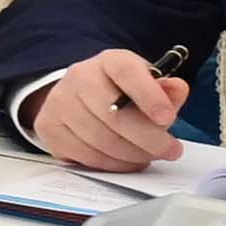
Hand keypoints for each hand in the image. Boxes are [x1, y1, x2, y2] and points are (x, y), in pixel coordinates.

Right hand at [28, 50, 193, 170]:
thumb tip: (177, 89)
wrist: (82, 99)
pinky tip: (126, 161)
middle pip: (113, 114)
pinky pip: (85, 155)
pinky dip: (112, 164)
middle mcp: (79, 77)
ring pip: (100, 139)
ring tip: (148, 156)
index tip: (167, 118)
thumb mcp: (149, 86)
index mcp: (109, 61)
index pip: (126, 71)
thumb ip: (167, 90)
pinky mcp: (48, 128)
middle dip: (148, 138)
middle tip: (170, 150)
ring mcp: (59, 102)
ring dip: (132, 155)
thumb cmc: (122, 94)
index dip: (148, 95)